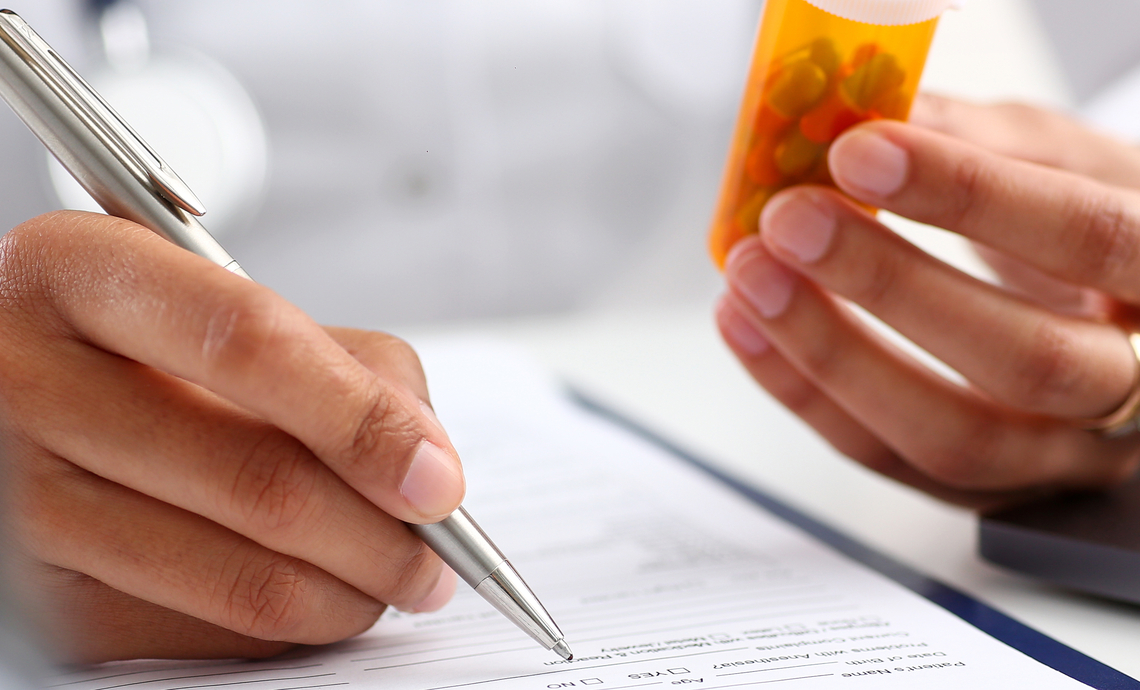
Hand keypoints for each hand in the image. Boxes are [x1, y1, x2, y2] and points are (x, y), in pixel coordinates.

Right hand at [0, 212, 462, 661]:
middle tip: (440, 552)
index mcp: (79, 273)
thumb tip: (426, 464)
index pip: (247, 343)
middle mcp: (28, 382)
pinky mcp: (38, 596)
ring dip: (351, 592)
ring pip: (240, 577)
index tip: (438, 479)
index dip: (361, 419)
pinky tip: (317, 592)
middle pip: (258, 480)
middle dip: (383, 535)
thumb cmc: (147, 339)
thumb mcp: (224, 295)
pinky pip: (203, 632)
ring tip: (396, 578)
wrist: (21, 386)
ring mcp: (21, 499)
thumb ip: (343, 358)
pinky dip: (289, 624)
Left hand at [716, 94, 1139, 508]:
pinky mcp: (980, 487)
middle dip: (890, 286)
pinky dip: (801, 390)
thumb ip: (984, 140)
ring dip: (830, 354)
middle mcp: (1132, 386)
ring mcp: (1058, 454)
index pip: (1088, 240)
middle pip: (1023, 361)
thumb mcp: (1068, 164)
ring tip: (751, 276)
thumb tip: (868, 115)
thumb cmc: (1094, 228)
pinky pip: (883, 457)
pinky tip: (745, 323)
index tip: (860, 151)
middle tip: (790, 220)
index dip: (971, 196)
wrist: (1123, 321)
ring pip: (950, 435)